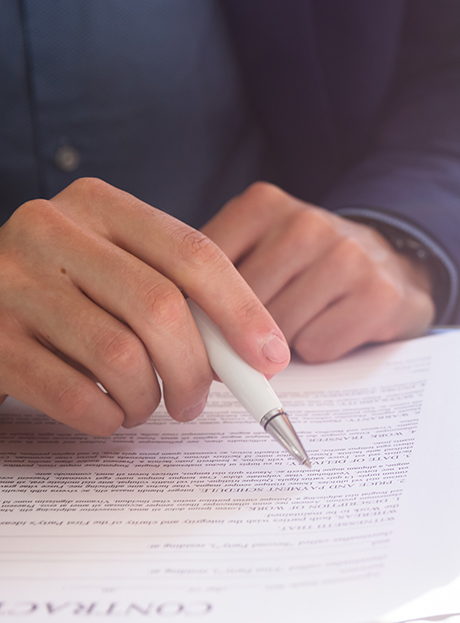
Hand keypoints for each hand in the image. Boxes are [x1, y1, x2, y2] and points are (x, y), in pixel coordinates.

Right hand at [0, 178, 289, 434]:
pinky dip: (106, 418)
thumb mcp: (120, 272)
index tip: (271, 358)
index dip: (241, 310)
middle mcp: (49, 230)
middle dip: (196, 369)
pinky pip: (73, 394)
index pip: (192, 253)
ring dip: (148, 399)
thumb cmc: (66, 296)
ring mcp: (8, 282)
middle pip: (161, 308)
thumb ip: (182, 297)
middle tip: (197, 402)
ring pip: (120, 356)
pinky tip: (107, 415)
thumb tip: (258, 356)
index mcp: (98, 204)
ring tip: (145, 406)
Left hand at [201, 183, 434, 362]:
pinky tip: (332, 328)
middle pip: (240, 306)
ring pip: (278, 331)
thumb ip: (213, 273)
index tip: (202, 330)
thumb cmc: (309, 266)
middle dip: (241, 334)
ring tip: (301, 323)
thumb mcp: (258, 246)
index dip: (197, 311)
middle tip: (254, 338)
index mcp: (264, 204)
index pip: (202, 271)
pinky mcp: (378, 295)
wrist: (394, 265)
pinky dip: (318, 350)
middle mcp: (308, 223)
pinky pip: (317, 346)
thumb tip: (177, 326)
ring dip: (281, 345)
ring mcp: (348, 257)